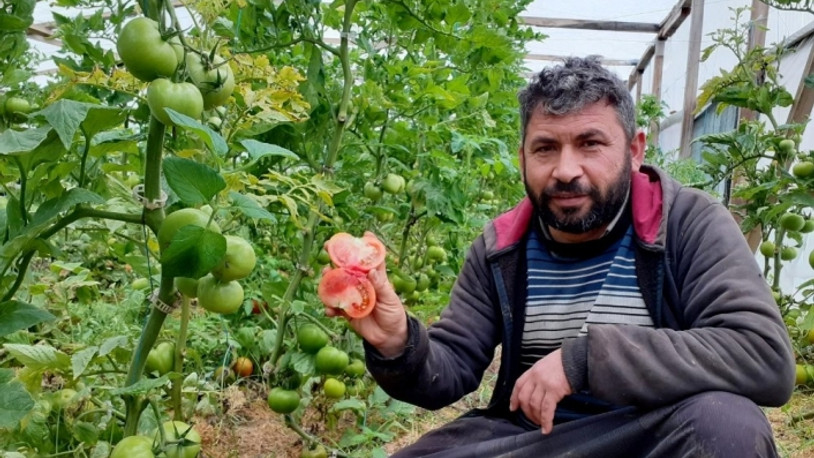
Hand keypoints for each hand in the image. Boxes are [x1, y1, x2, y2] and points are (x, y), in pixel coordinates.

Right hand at [324, 234, 407, 356]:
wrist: (389, 338)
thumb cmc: (394, 314)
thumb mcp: (390, 299)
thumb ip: (381, 285)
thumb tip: (372, 271)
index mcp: (375, 277)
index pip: (371, 258)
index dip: (368, 245)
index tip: (364, 233)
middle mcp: (362, 284)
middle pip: (347, 267)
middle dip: (337, 256)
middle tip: (328, 247)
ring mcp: (352, 296)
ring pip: (337, 284)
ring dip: (328, 279)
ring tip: (325, 275)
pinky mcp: (347, 311)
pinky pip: (335, 306)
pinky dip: (330, 307)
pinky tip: (329, 309)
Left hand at [509, 349, 572, 433]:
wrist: (577, 357)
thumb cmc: (566, 361)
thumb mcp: (547, 364)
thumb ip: (540, 375)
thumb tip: (539, 389)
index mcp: (533, 370)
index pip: (519, 385)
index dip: (514, 398)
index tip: (513, 408)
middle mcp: (536, 377)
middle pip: (524, 397)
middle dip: (526, 411)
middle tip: (532, 419)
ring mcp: (544, 384)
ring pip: (534, 405)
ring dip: (536, 418)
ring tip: (541, 424)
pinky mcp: (554, 391)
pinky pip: (546, 409)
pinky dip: (546, 421)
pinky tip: (546, 428)